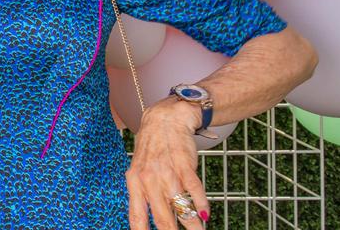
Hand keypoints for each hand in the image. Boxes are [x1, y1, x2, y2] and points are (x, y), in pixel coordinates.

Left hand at [127, 99, 208, 229]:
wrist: (164, 120)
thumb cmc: (151, 148)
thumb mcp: (138, 171)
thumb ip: (142, 194)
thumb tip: (146, 222)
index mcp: (134, 183)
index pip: (137, 217)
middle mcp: (149, 180)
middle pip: (162, 218)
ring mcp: (167, 173)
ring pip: (180, 208)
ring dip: (191, 226)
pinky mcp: (184, 165)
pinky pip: (194, 191)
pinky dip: (201, 206)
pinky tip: (205, 216)